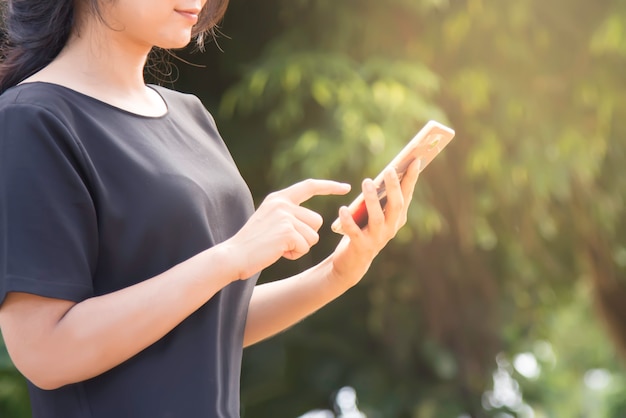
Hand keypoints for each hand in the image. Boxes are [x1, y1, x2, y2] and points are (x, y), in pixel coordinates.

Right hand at [223, 179, 350, 279]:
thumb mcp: (271, 221)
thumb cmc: (254, 243)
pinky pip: (306, 247)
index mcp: (279, 198)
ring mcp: (285, 216)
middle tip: (283, 242)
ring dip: (300, 247)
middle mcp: (283, 203)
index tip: (346, 187)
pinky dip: (294, 255)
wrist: (234, 255)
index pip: (309, 186)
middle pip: (317, 221)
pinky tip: (278, 253)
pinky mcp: (287, 232)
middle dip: (306, 236)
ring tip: (279, 247)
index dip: (329, 187)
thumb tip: (316, 220)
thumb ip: (290, 215)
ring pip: (313, 236)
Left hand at [329, 159, 420, 286]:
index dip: (412, 178)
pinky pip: (354, 232)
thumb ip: (380, 198)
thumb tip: (386, 172)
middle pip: (396, 206)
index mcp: (397, 218)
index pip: (407, 195)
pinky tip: (343, 209)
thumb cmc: (365, 230)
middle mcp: (391, 229)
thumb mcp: (375, 213)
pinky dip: (349, 220)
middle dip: (394, 187)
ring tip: (366, 182)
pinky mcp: (360, 246)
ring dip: (372, 200)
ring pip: (377, 218)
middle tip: (389, 169)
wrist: (353, 261)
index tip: (415, 160)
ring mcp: (377, 239)